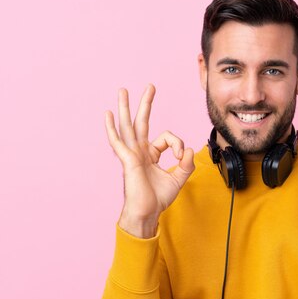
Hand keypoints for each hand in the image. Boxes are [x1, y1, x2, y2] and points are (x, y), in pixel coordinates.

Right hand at [105, 85, 194, 237]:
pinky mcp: (127, 160)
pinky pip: (118, 141)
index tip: (182, 157)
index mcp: (150, 154)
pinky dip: (112, 128)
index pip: (167, 138)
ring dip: (126, 107)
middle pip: (142, 122)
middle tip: (151, 86)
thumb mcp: (179, 179)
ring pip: (128, 126)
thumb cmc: (158, 198)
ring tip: (123, 90)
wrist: (147, 213)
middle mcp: (139, 151)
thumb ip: (187, 164)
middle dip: (146, 103)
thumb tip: (190, 149)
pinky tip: (107, 115)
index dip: (178, 144)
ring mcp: (132, 154)